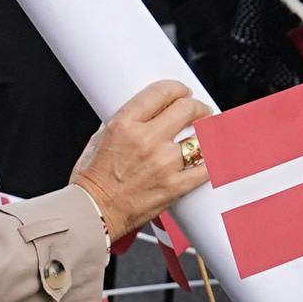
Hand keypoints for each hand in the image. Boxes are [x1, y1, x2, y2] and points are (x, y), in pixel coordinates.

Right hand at [71, 83, 210, 237]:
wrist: (93, 213)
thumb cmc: (92, 180)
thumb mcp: (100, 138)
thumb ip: (125, 123)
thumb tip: (145, 113)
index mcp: (124, 124)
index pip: (161, 92)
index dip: (178, 88)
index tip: (183, 92)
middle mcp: (146, 140)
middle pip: (186, 109)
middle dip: (197, 106)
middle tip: (199, 110)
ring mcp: (163, 163)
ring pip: (200, 137)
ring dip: (205, 133)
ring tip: (204, 135)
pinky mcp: (175, 186)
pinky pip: (205, 169)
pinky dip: (210, 161)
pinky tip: (208, 158)